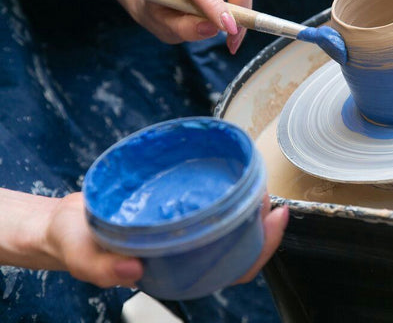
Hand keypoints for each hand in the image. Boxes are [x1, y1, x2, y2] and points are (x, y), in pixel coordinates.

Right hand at [45, 192, 286, 287]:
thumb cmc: (75, 242)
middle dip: (262, 219)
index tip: (276, 217)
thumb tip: (132, 273)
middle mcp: (189, 252)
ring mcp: (185, 231)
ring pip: (229, 221)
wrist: (66, 223)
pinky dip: (222, 187)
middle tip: (268, 190)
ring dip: (246, 201)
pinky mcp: (176, 209)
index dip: (261, 247)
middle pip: (241, 243)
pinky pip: (208, 202)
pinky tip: (227, 169)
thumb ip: (102, 268)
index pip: (234, 268)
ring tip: (255, 176)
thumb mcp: (82, 256)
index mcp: (178, 270)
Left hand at [130, 0, 251, 53]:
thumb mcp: (163, 26)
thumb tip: (213, 29)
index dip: (214, 4)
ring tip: (234, 35)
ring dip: (245, 6)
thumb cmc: (160, 10)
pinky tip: (234, 26)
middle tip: (237, 29)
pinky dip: (245, 8)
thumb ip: (184, 28)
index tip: (228, 28)